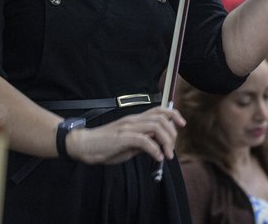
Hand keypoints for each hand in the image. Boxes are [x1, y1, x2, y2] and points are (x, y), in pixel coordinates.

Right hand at [66, 106, 184, 164]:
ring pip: (156, 126)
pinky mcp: (123, 138)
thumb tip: (158, 146)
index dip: (173, 114)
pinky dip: (155, 150)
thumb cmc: (105, 145)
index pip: (159, 110)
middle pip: (161, 117)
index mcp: (135, 120)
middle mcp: (133, 120)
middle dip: (172, 133)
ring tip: (167, 155)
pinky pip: (144, 140)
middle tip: (171, 150)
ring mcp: (128, 127)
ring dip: (166, 142)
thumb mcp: (128, 143)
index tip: (182, 124)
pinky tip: (157, 158)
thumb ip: (143, 141)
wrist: (85, 145)